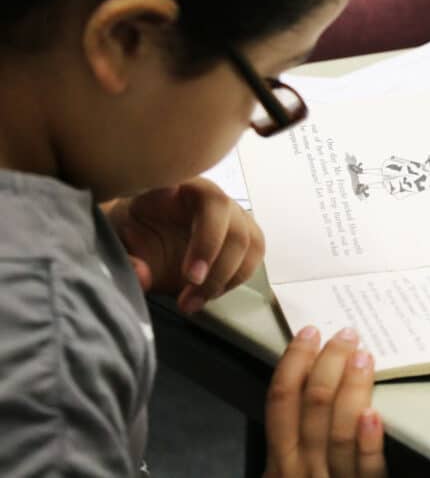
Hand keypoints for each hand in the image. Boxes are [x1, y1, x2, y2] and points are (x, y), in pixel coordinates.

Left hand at [104, 177, 263, 312]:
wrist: (146, 238)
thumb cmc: (133, 232)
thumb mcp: (118, 244)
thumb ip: (125, 258)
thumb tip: (143, 276)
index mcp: (175, 186)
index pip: (191, 186)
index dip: (194, 219)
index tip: (184, 255)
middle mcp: (209, 193)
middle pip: (224, 212)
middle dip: (211, 253)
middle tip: (190, 285)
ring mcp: (231, 213)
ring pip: (247, 238)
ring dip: (225, 275)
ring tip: (193, 301)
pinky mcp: (244, 233)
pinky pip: (254, 254)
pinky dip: (235, 279)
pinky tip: (209, 293)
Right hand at [265, 326, 386, 477]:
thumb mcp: (286, 470)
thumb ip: (293, 437)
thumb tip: (305, 379)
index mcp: (281, 459)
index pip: (280, 399)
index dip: (294, 361)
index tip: (310, 334)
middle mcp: (303, 467)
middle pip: (312, 406)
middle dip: (328, 363)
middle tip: (346, 336)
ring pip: (339, 430)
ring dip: (352, 388)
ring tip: (363, 358)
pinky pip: (366, 468)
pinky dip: (368, 440)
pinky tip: (373, 414)